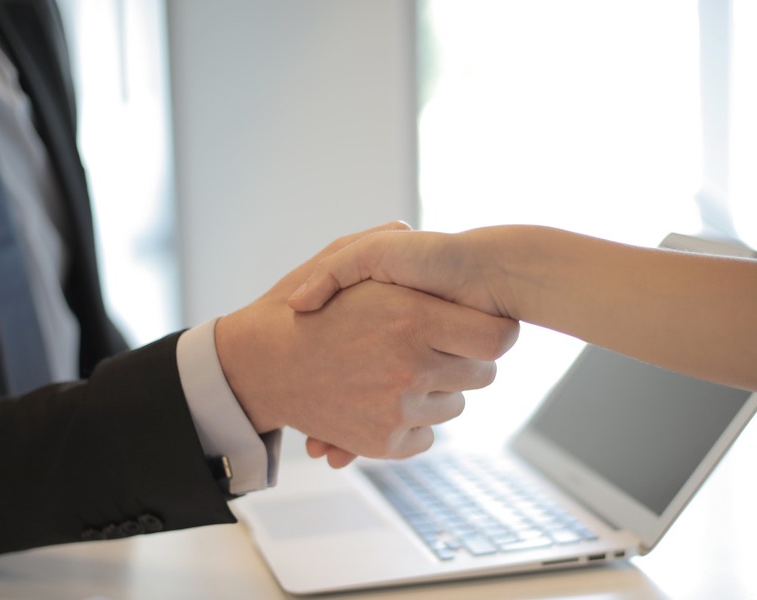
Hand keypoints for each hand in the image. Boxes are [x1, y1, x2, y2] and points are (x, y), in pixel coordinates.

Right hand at [216, 225, 519, 463]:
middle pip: (482, 375)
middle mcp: (411, 366)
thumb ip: (384, 241)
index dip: (495, 331)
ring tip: (400, 371)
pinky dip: (413, 423)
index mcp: (412, 318)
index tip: (480, 327)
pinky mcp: (382, 443)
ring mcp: (397, 409)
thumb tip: (413, 231)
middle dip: (464, 360)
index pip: (498, 337)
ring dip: (437, 392)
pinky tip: (387, 401)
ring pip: (454, 406)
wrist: (257, 365)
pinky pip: (426, 436)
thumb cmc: (300, 307)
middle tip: (438, 347)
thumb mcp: (339, 258)